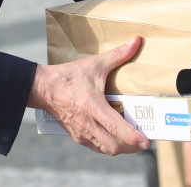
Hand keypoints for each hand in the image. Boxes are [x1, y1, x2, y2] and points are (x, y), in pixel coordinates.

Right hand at [27, 36, 149, 155]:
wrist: (43, 88)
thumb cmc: (69, 76)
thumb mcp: (94, 64)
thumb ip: (118, 54)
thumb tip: (136, 41)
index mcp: (92, 107)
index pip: (115, 128)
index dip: (133, 138)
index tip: (146, 142)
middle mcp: (87, 124)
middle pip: (114, 147)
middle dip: (132, 147)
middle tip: (144, 139)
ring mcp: (81, 133)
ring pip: (106, 150)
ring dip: (121, 147)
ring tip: (133, 139)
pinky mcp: (77, 136)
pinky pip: (97, 147)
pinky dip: (109, 146)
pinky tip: (115, 136)